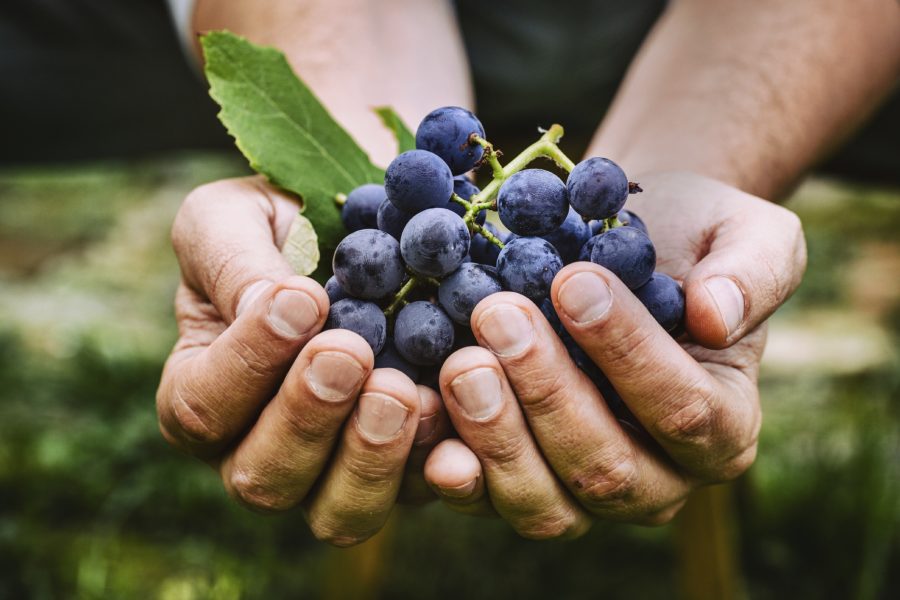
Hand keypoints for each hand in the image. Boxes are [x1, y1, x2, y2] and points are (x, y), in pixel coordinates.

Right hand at [156, 176, 448, 545]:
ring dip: (370, 458)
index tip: (304, 298)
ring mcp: (334, 471)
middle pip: (265, 478)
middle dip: (308, 418)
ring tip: (401, 390)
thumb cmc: (281, 226)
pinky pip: (419, 493)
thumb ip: (230, 261)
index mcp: (203, 395)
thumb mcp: (233, 219)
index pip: (204, 406)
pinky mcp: (404, 471)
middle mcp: (259, 451)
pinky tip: (458, 423)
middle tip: (350, 353)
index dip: (249, 361)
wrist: (364, 235)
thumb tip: (270, 310)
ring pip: (340, 512)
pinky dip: (440, 465)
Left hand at [424, 171, 806, 536]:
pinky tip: (422, 415)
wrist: (616, 246)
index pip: (683, 410)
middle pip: (605, 468)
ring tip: (461, 360)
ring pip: (543, 503)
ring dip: (495, 435)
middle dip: (547, 392)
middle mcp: (657, 478)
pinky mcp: (518, 481)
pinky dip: (450, 467)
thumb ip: (753, 272)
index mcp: (722, 426)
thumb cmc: (687, 239)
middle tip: (499, 314)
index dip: (627, 352)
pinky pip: (484, 498)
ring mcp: (582, 492)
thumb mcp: (745, 233)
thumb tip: (718, 317)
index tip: (573, 281)